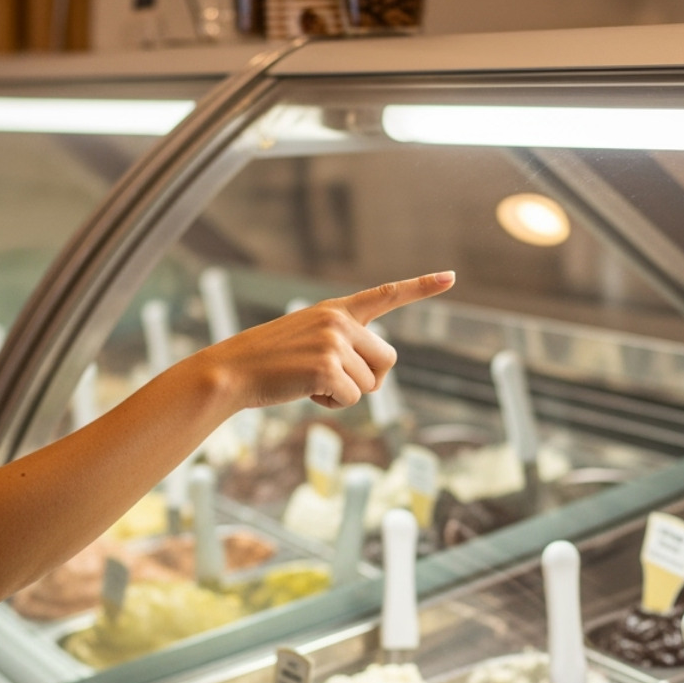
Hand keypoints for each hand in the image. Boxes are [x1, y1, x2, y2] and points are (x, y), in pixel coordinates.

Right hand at [201, 272, 454, 409]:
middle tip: (330, 379)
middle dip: (367, 379)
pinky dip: (332, 404)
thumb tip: (375, 375)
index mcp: (337, 310)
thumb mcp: (308, 339)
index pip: (386, 294)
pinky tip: (306, 391)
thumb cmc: (270, 362)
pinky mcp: (327, 367)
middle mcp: (340, 321)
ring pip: (370, 384)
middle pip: (387, 361)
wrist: (231, 371)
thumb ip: (344, 344)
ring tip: (308, 381)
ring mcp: (334, 342)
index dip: (422, 286)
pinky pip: (352, 399)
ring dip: (344, 393)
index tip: (452, 277)